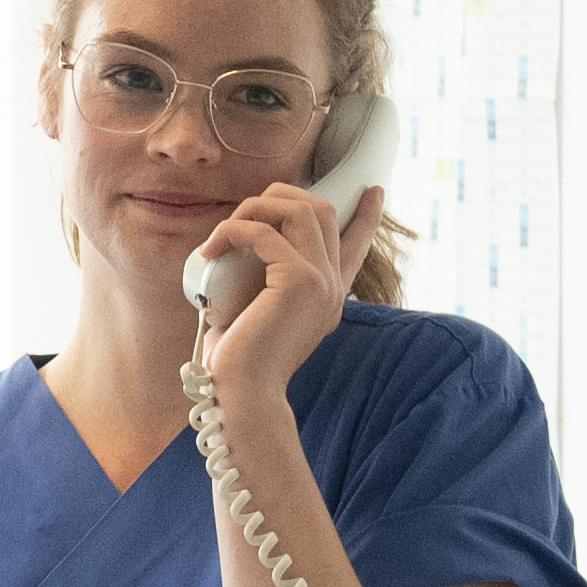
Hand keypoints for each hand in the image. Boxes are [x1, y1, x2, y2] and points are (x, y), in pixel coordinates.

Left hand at [193, 177, 378, 391]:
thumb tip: (234, 251)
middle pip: (322, 211)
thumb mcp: (256, 313)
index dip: (367, 216)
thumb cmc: (237, 360)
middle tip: (242, 214)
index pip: (357, 245)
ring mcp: (321, 282)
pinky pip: (265, 232)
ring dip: (254, 208)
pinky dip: (233, 231)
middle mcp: (332, 286)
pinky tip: (211, 249)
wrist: (243, 394)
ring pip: (299, 209)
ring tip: (222, 234)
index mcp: (328, 296)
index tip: (374, 191)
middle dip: (279, 197)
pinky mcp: (299, 281)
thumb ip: (262, 282)